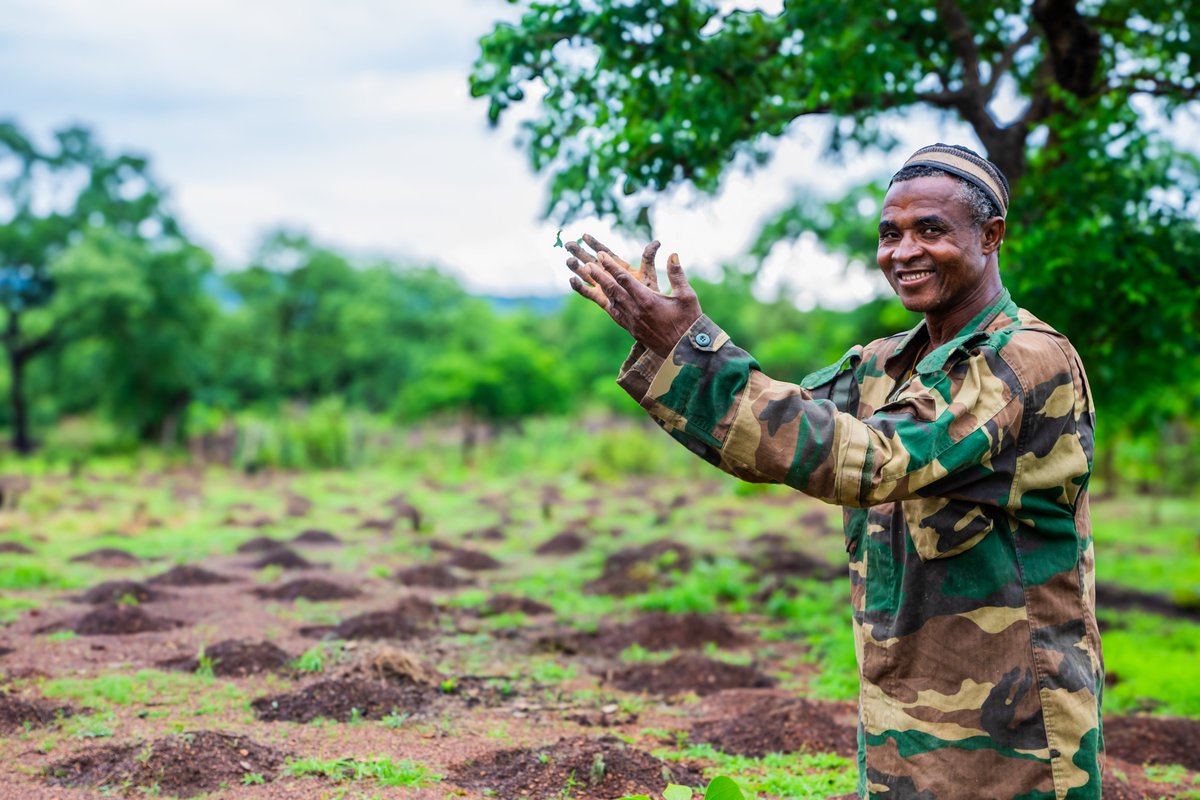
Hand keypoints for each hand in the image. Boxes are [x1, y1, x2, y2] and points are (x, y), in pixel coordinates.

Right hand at [565, 234, 660, 294]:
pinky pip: (588, 292)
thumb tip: (656, 243)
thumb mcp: (649, 274)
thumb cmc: (651, 293)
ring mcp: (604, 287)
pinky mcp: (601, 299)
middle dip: (579, 252)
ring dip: (577, 268)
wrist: (651, 314)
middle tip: (568, 244)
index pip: (605, 252)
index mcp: (619, 267)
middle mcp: (609, 275)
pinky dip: (579, 287)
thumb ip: (648, 258)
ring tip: (568, 260)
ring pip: (587, 275)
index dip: (594, 243)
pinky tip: (572, 279)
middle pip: (591, 261)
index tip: (584, 235)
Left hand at [569, 248, 702, 357]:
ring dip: (602, 288)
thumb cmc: (688, 322)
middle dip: (599, 275)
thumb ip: (677, 275)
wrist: (684, 351)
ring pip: (612, 301)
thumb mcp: (687, 296)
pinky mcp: (633, 330)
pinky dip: (610, 303)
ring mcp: (632, 321)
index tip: (601, 255)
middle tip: (588, 264)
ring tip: (592, 278)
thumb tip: (673, 255)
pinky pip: (616, 314)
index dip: (611, 266)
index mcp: (647, 300)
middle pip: (613, 289)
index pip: (624, 279)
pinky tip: (607, 298)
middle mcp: (636, 310)